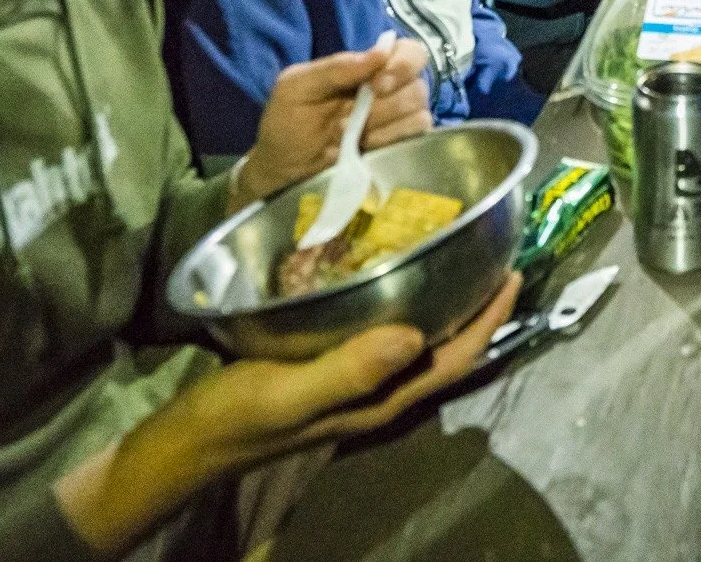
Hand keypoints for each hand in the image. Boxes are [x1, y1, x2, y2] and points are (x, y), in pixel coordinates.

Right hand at [55, 274, 521, 556]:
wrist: (187, 444)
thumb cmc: (237, 416)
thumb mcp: (289, 391)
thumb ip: (350, 368)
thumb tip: (417, 336)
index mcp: (381, 401)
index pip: (455, 359)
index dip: (490, 319)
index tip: (513, 271)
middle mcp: (379, 395)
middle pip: (448, 353)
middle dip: (479, 309)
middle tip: (496, 255)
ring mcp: (357, 386)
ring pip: (421, 346)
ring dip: (448, 307)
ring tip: (461, 259)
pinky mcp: (332, 373)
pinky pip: (386, 338)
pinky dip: (405, 308)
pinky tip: (392, 279)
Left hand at [235, 39, 432, 209]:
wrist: (283, 169)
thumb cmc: (287, 122)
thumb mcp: (297, 86)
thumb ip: (336, 66)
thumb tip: (381, 52)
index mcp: (367, 67)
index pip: (409, 52)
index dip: (402, 65)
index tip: (377, 86)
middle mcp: (389, 90)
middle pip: (418, 84)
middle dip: (386, 103)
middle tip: (351, 116)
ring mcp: (397, 119)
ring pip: (418, 111)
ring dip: (384, 124)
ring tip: (349, 134)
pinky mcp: (399, 145)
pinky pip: (417, 135)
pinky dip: (391, 139)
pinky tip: (364, 146)